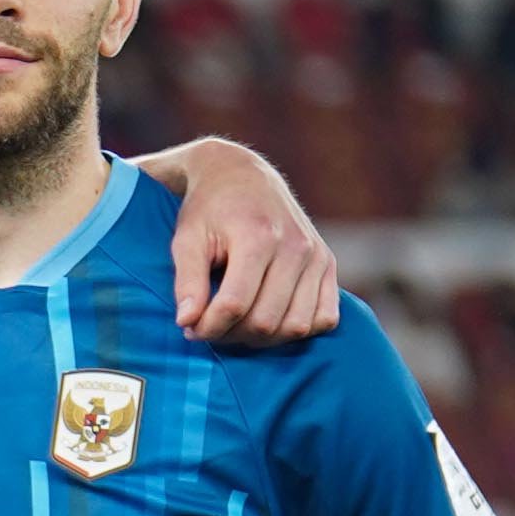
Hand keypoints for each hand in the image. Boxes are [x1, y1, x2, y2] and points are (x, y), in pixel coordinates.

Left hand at [147, 139, 339, 348]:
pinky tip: (270, 319)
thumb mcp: (186, 239)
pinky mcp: (328, 264)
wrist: (242, 176)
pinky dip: (298, 329)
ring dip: (262, 339)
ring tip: (236, 324)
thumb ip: (187, 282)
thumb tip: (188, 322)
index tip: (189, 327)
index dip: (207, 328)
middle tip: (208, 327)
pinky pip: (325, 317)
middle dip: (230, 335)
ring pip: (295, 326)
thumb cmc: (208, 210)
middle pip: (265, 322)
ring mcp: (317, 256)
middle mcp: (295, 248)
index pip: (234, 306)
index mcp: (258, 238)